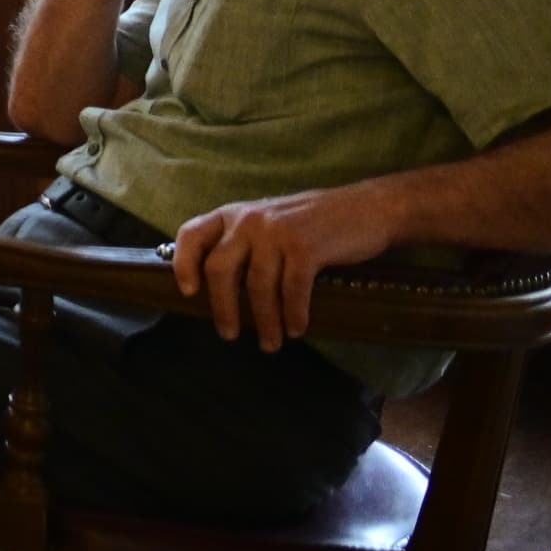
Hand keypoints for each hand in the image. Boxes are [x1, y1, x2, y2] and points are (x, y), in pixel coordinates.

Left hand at [170, 184, 393, 350]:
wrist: (366, 208)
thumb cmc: (313, 222)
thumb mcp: (268, 222)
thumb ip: (243, 244)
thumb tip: (219, 286)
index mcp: (233, 214)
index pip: (192, 234)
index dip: (184, 264)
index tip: (189, 293)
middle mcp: (248, 220)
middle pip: (220, 269)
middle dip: (223, 307)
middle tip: (228, 334)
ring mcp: (276, 232)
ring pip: (257, 286)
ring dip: (264, 320)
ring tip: (270, 343)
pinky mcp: (306, 248)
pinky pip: (291, 290)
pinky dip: (293, 314)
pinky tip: (296, 329)